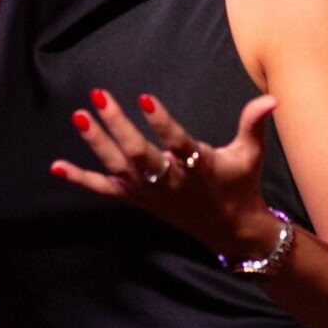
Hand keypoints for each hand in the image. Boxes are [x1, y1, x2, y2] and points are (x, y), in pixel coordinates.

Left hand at [51, 87, 281, 258]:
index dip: (163, 123)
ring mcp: (150, 192)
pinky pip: (104, 189)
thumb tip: (272, 98)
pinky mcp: (136, 199)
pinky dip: (80, 179)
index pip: (178, 143)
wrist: (230, 230)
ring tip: (79, 116)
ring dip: (97, 143)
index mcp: (199, 168)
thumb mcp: (250, 154)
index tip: (146, 98)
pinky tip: (55, 165)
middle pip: (139, 155)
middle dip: (118, 126)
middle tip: (98, 96)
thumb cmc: (239, 184)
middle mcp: (170, 182)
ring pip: (119, 167)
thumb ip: (253, 123)